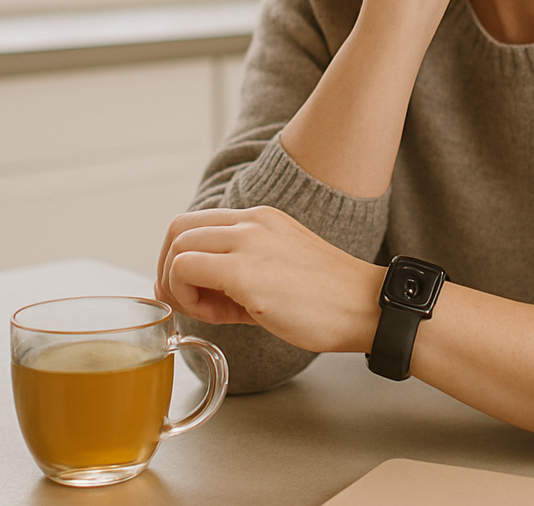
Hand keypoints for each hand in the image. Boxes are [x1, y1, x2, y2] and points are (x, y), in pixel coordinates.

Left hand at [154, 207, 383, 354]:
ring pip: (178, 246)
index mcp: (260, 218)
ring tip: (205, 311)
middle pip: (178, 229)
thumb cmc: (327, 298)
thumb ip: (237, 271)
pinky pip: (186, 270)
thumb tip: (199, 293)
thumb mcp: (277, 269)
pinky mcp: (246, 273)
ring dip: (176, 283)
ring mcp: (249, 242)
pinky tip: (216, 316)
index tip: (194, 291)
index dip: (181, 258)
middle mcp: (252, 221)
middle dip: (168, 270)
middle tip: (184, 302)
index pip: (195, 223)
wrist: (365, 305)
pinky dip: (186, 296)